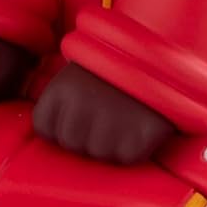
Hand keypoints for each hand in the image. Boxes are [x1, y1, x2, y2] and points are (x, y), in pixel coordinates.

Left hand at [32, 62, 175, 163]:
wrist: (163, 49)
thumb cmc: (116, 63)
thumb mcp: (80, 70)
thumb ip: (62, 100)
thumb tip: (48, 132)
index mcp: (62, 87)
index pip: (43, 127)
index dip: (59, 125)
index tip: (77, 112)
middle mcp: (81, 106)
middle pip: (70, 143)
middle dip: (85, 135)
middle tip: (104, 115)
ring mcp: (111, 122)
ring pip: (98, 153)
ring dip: (110, 142)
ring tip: (123, 117)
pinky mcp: (140, 136)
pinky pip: (127, 156)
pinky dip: (134, 146)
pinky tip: (139, 124)